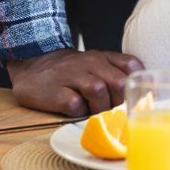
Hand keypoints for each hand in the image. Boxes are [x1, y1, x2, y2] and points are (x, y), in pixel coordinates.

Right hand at [6, 48, 142, 115]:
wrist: (30, 66)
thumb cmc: (69, 71)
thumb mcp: (93, 64)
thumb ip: (114, 74)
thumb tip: (137, 99)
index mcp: (102, 57)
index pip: (131, 64)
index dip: (138, 84)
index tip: (138, 99)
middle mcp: (89, 63)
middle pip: (118, 81)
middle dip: (120, 101)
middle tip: (114, 111)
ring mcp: (72, 75)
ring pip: (98, 90)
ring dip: (100, 108)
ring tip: (94, 111)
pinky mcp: (55, 92)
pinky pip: (75, 104)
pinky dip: (79, 112)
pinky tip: (76, 110)